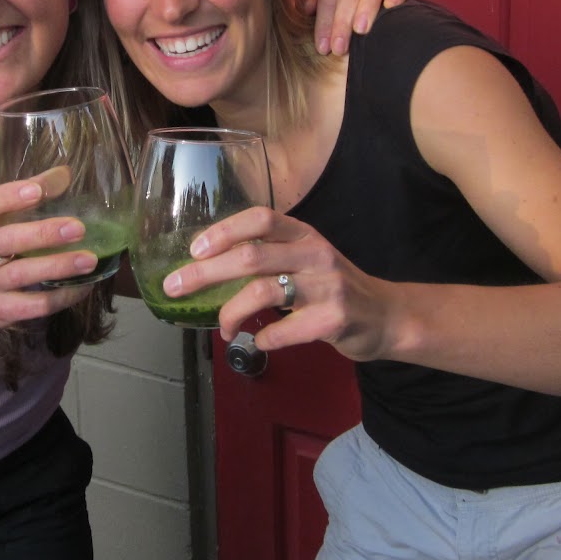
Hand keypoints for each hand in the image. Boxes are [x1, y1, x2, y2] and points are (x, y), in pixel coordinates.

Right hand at [0, 170, 98, 349]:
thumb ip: (21, 202)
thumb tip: (64, 174)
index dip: (8, 197)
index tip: (36, 190)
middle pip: (7, 241)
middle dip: (43, 234)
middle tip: (78, 228)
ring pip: (23, 274)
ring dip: (59, 266)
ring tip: (90, 260)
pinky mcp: (0, 312)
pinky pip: (34, 305)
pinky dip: (62, 296)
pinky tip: (83, 287)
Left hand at [164, 206, 394, 360]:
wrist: (385, 316)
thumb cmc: (332, 287)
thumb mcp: (306, 258)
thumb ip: (269, 256)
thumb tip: (208, 266)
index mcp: (304, 234)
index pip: (261, 217)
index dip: (223, 230)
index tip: (194, 249)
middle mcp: (315, 253)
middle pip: (250, 256)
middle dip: (205, 272)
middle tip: (175, 287)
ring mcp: (326, 286)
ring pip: (262, 292)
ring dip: (230, 312)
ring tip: (222, 327)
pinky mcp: (335, 319)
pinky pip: (284, 330)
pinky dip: (263, 339)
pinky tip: (258, 342)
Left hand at [302, 0, 406, 55]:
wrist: (350, 18)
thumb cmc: (328, 17)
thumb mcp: (311, 12)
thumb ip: (305, 6)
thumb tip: (309, 5)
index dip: (324, 21)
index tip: (323, 47)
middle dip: (342, 21)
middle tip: (339, 48)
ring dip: (366, 10)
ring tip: (360, 32)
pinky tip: (390, 8)